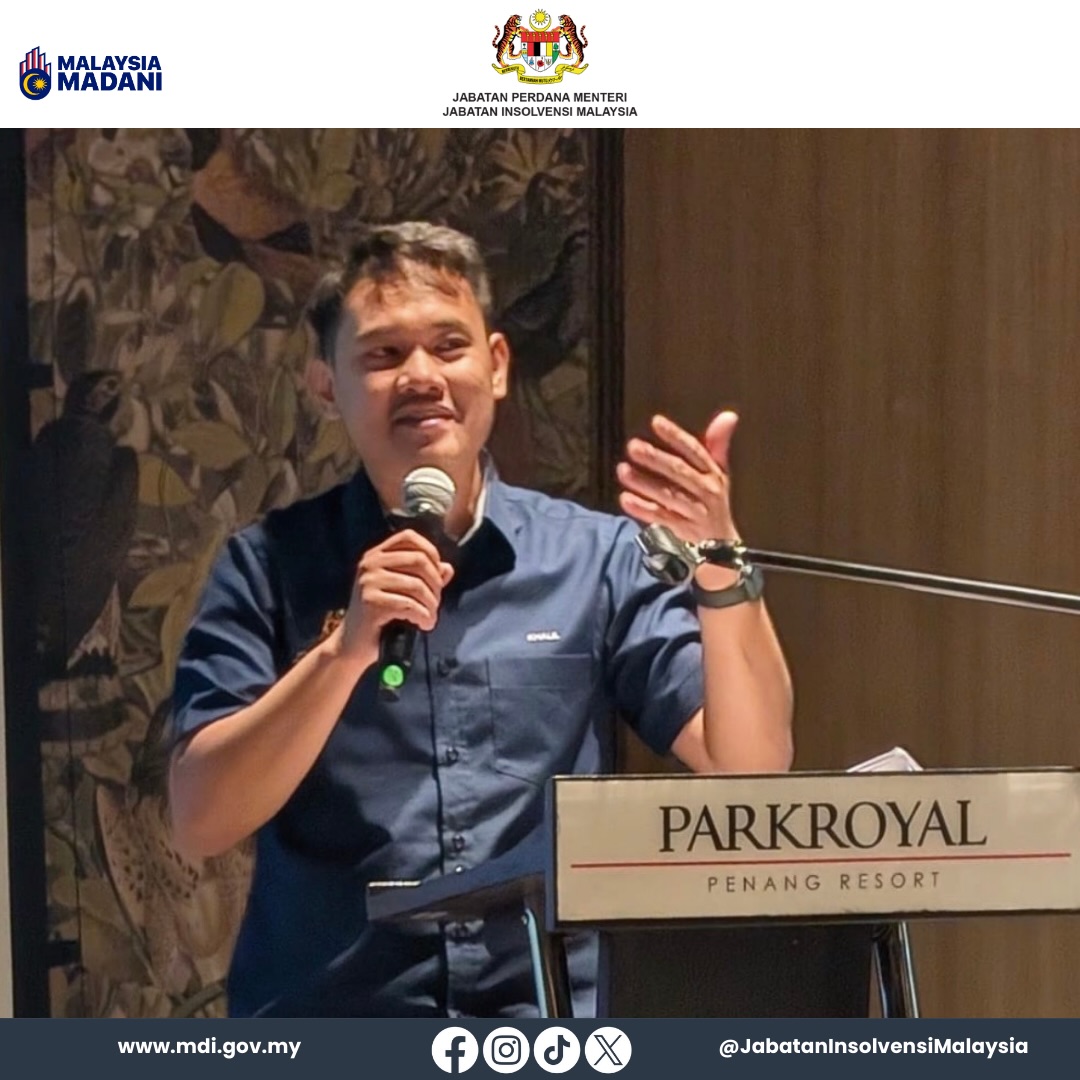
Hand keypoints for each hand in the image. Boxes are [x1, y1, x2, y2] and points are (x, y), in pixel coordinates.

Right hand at [339, 529, 454, 659]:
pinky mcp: (370, 602)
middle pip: (419, 560)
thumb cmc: (381, 617)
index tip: (438, 575)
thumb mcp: (402, 591)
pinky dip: (424, 617)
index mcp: (376, 555)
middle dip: (436, 584)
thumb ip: (424, 577)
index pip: (409, 537)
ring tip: (430, 617)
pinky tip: (425, 625)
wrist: (353, 645)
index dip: (431, 552)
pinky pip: (410, 605)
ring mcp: (368, 582)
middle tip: (435, 603)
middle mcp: (370, 564)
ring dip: (432, 605)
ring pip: (417, 585)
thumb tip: (447, 568)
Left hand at [617, 411, 739, 546]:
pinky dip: (643, 509)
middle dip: (656, 458)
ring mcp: (695, 511)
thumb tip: (729, 416)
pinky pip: (661, 517)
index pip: (694, 450)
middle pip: (679, 472)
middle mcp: (706, 491)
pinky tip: (625, 499)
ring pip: (668, 495)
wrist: (721, 545)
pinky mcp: (683, 529)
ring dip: (644, 483)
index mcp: (713, 473)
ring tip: (623, 470)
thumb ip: (718, 444)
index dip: (676, 436)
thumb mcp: (719, 473)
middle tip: (633, 447)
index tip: (656, 422)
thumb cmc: (714, 501)